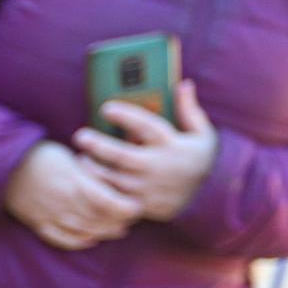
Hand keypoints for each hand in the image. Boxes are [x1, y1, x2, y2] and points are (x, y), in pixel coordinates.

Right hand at [4, 140, 140, 250]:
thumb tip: (113, 183)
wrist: (3, 166)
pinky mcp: (39, 223)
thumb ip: (89, 174)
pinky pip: (61, 238)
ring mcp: (51, 215)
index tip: (137, 205)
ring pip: (83, 231)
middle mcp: (64, 202)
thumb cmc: (40, 157)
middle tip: (132, 218)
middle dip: (119, 221)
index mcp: (74, 183)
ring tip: (118, 229)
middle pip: (99, 219)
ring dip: (103, 232)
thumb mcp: (68, 158)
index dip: (125, 207)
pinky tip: (90, 239)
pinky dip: (78, 242)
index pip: (107, 201)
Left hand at [72, 80, 218, 222]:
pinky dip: (99, 190)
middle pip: (122, 155)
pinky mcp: (140, 204)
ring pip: (113, 179)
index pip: (146, 126)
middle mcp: (157, 165)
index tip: (105, 107)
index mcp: (171, 144)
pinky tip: (85, 182)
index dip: (125, 116)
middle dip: (99, 145)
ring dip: (93, 169)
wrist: (208, 199)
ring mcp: (148, 187)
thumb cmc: (200, 160)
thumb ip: (190, 110)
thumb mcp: (202, 134)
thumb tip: (184, 84)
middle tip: (80, 135)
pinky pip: (114, 198)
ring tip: (79, 158)